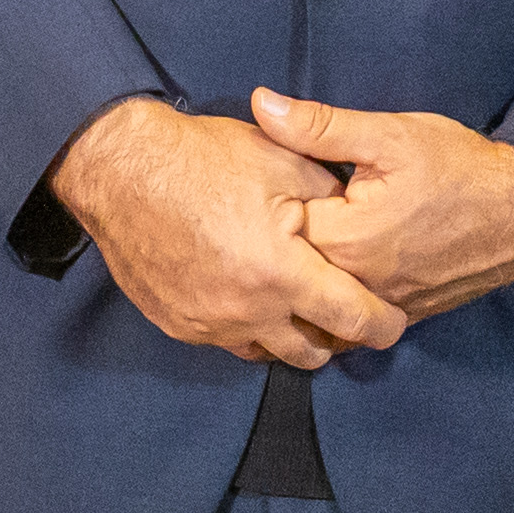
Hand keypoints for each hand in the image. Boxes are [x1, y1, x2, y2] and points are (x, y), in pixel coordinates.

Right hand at [48, 97, 407, 365]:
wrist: (121, 168)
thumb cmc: (202, 159)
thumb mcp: (282, 163)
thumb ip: (331, 199)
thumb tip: (359, 220)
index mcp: (281, 274)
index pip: (352, 319)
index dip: (382, 325)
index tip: (393, 322)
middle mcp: (246, 312)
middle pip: (311, 353)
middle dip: (333, 338)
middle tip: (340, 312)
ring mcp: (207, 324)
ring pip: (265, 352)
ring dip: (285, 335)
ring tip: (291, 305)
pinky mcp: (177, 324)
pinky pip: (224, 340)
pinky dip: (243, 326)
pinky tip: (243, 294)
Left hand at [250, 89, 513, 320]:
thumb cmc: (460, 168)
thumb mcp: (388, 135)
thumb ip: (319, 126)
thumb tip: (261, 103)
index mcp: (345, 239)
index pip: (276, 228)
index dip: (267, 204)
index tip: (266, 185)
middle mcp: (359, 283)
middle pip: (294, 270)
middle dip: (281, 244)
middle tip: (279, 214)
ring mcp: (382, 305)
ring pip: (321, 302)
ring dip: (307, 279)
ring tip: (302, 246)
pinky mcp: (404, 315)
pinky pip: (353, 319)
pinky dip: (337, 301)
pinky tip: (334, 274)